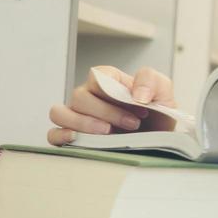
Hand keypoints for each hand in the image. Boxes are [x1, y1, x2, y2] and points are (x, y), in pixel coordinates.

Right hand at [46, 66, 176, 145]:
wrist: (156, 141)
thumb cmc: (155, 116)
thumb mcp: (163, 94)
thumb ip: (152, 81)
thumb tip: (138, 94)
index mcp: (108, 82)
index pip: (97, 75)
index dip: (116, 91)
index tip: (141, 106)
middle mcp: (88, 97)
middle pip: (79, 96)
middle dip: (106, 111)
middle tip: (133, 124)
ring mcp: (77, 116)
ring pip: (60, 113)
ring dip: (82, 122)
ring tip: (107, 133)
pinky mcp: (71, 137)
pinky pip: (53, 134)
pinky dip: (62, 136)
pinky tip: (80, 140)